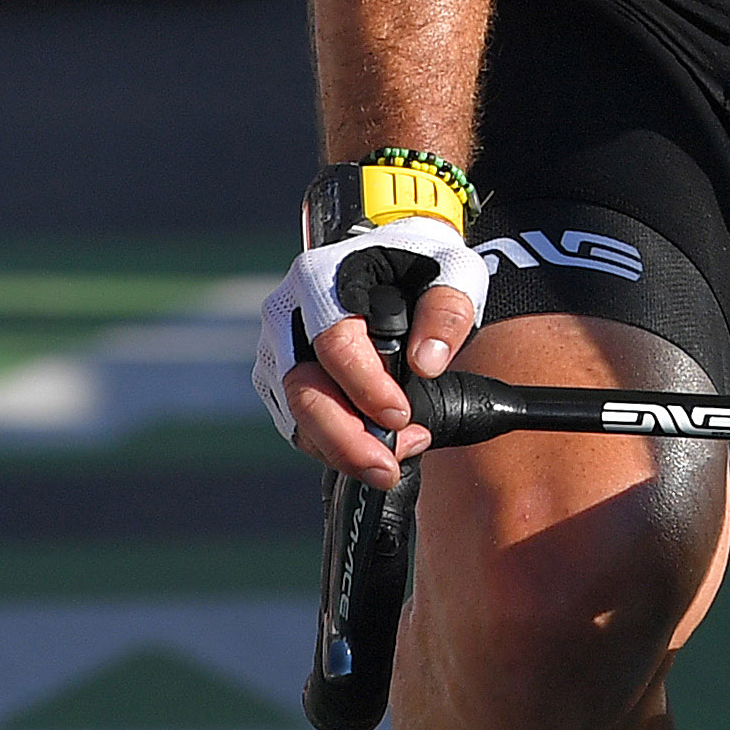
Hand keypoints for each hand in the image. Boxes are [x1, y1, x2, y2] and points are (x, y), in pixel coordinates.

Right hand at [254, 219, 486, 480]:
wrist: (393, 261)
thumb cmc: (421, 264)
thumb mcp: (451, 272)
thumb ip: (445, 312)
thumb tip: (427, 363)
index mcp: (320, 280)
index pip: (334, 344)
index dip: (366, 387)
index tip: (402, 417)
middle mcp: (287, 316)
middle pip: (302, 389)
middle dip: (345, 439)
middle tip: (388, 468)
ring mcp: (278, 351)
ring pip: (296, 416)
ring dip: (342, 449)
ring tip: (391, 463)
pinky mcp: (282, 381)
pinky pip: (300, 425)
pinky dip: (335, 447)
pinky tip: (375, 450)